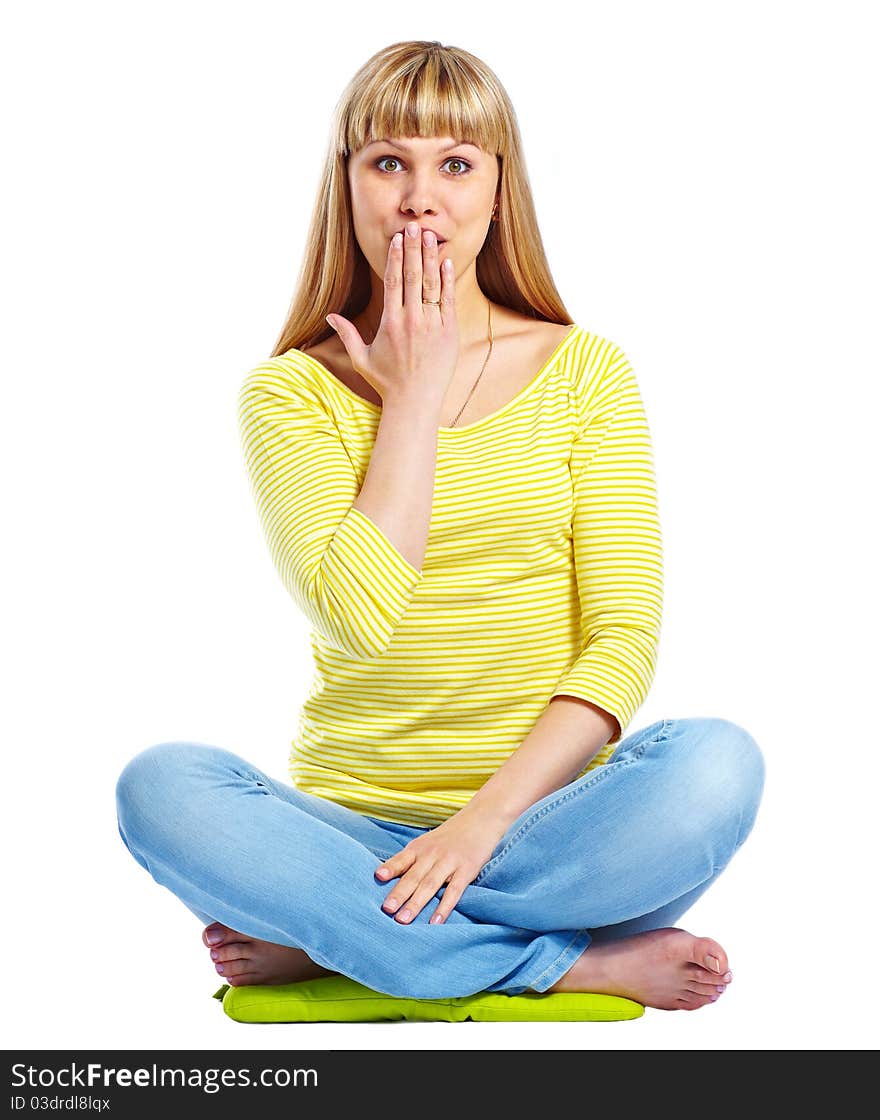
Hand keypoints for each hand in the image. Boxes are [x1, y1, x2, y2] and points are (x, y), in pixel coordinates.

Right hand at [325, 222, 458, 409]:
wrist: (416, 402)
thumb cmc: (387, 382)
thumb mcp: (362, 358)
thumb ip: (347, 334)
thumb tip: (330, 317)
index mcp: (390, 322)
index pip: (393, 281)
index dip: (395, 257)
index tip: (397, 238)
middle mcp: (411, 320)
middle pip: (413, 276)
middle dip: (413, 249)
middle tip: (415, 227)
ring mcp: (432, 326)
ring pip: (431, 285)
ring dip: (430, 259)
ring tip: (431, 237)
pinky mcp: (448, 333)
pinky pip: (448, 301)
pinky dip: (447, 281)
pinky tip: (446, 263)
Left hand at [374, 805, 505, 924]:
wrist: (481, 819)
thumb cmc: (450, 836)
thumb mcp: (428, 842)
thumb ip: (412, 859)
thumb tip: (388, 878)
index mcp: (420, 847)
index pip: (402, 859)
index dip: (390, 867)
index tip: (377, 877)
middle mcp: (432, 853)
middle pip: (414, 876)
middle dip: (399, 893)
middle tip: (386, 910)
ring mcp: (450, 861)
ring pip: (430, 884)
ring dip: (416, 903)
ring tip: (403, 920)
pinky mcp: (467, 870)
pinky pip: (454, 891)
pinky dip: (444, 907)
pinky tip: (435, 921)